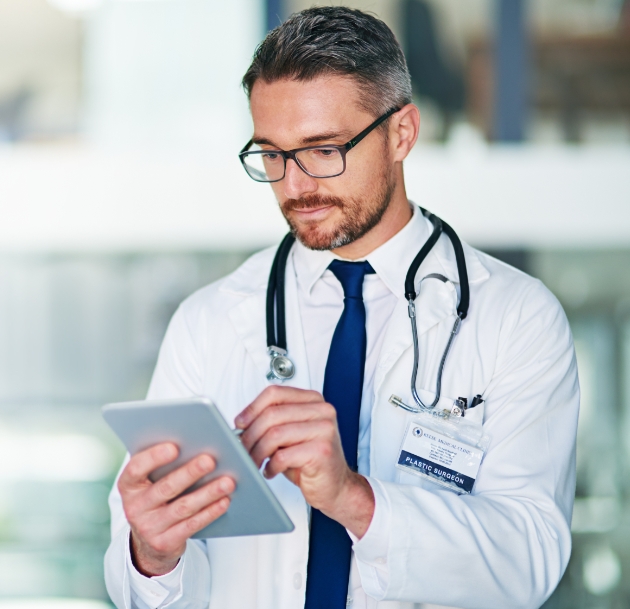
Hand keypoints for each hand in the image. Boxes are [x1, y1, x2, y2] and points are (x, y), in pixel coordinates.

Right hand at [118, 442, 235, 575]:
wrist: (149, 541)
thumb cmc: (156, 498)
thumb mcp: (151, 482)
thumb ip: (164, 465)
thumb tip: (197, 444)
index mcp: (129, 486)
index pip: (136, 468)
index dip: (154, 457)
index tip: (175, 447)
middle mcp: (134, 507)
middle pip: (166, 488)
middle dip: (190, 473)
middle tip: (210, 460)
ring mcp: (148, 528)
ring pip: (183, 507)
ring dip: (208, 493)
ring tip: (227, 481)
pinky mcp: (164, 543)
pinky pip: (191, 525)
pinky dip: (210, 512)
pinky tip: (224, 501)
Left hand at [235, 386, 373, 537]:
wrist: (336, 486)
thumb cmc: (310, 460)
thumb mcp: (290, 434)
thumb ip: (273, 422)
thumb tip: (241, 423)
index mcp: (312, 400)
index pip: (275, 393)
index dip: (252, 408)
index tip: (240, 424)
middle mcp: (321, 411)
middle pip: (272, 414)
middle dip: (250, 434)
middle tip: (242, 448)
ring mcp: (324, 429)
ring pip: (275, 434)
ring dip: (257, 452)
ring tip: (255, 462)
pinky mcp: (322, 451)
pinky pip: (283, 456)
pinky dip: (271, 466)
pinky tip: (271, 471)